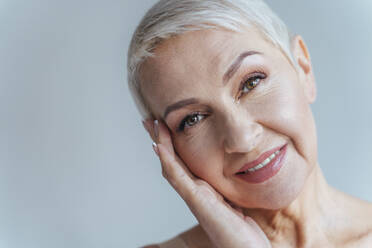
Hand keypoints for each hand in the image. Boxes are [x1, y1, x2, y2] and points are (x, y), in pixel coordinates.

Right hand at [143, 119, 270, 247]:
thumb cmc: (245, 234)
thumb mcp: (238, 203)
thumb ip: (229, 191)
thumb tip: (234, 176)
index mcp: (204, 191)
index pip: (184, 163)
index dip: (173, 144)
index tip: (165, 126)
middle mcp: (196, 193)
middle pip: (172, 162)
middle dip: (161, 140)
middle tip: (149, 120)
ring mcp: (195, 198)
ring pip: (171, 166)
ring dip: (161, 144)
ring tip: (153, 125)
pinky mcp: (198, 202)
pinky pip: (179, 178)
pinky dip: (168, 161)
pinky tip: (160, 147)